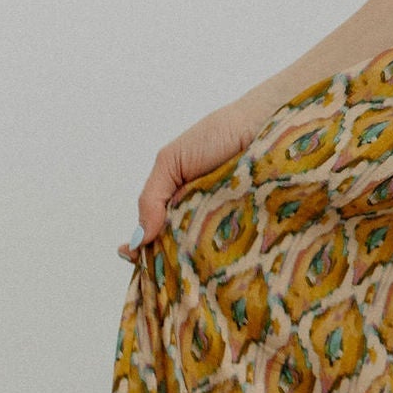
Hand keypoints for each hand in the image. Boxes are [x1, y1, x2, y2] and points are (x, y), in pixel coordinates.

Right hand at [118, 96, 274, 258]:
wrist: (262, 124)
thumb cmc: (216, 136)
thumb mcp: (171, 161)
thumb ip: (151, 197)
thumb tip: (139, 237)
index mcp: (176, 201)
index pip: (154, 233)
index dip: (141, 247)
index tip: (131, 256)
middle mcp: (199, 217)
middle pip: (177, 249)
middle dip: (166, 261)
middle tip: (158, 267)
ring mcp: (224, 224)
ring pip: (203, 254)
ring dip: (194, 262)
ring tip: (185, 268)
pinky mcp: (251, 227)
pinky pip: (235, 249)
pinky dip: (226, 256)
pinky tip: (216, 264)